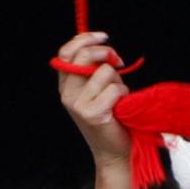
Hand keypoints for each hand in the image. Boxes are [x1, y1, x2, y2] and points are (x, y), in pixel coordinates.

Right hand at [54, 32, 133, 165]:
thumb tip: (102, 46)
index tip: (103, 37)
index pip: (66, 52)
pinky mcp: (91, 114)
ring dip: (118, 80)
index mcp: (66, 85)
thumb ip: (93, 68)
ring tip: (118, 96)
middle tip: (119, 62)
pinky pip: (113, 89)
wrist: (114, 151)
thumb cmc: (112, 117)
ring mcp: (77, 104)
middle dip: (106, 53)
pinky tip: (121, 106)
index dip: (85, 39)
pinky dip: (123, 94)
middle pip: (83, 55)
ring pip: (103, 71)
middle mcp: (67, 94)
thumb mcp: (98, 87)